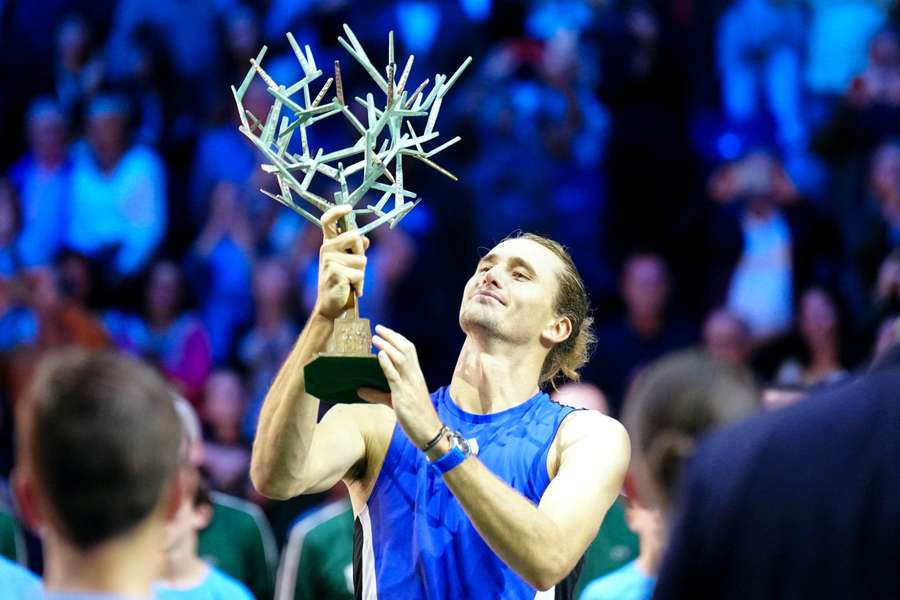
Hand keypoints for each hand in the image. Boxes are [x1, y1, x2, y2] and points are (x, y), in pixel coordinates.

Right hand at [314, 205, 368, 319]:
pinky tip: (350, 289)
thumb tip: (366, 239)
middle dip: (361, 252)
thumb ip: (356, 250)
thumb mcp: (349, 263)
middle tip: (356, 267)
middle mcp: (326, 249)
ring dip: (362, 273)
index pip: (328, 221)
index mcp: (329, 244)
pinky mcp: (335, 273)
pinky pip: (359, 274)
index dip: (337, 211)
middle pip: (355, 237)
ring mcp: (329, 261)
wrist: (330, 306)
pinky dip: (359, 284)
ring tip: (351, 281)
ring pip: (361, 259)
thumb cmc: (341, 283)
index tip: (348, 208)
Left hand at [357, 325, 442, 448]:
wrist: (429, 432)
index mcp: (415, 376)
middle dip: (392, 337)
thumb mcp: (395, 403)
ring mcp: (409, 384)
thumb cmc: (416, 417)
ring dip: (388, 346)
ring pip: (401, 358)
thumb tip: (360, 390)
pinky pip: (395, 376)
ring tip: (375, 338)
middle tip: (378, 328)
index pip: (409, 350)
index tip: (385, 331)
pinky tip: (380, 355)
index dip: (397, 339)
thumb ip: (378, 394)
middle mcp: (414, 376)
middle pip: (406, 349)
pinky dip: (387, 363)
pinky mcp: (403, 395)